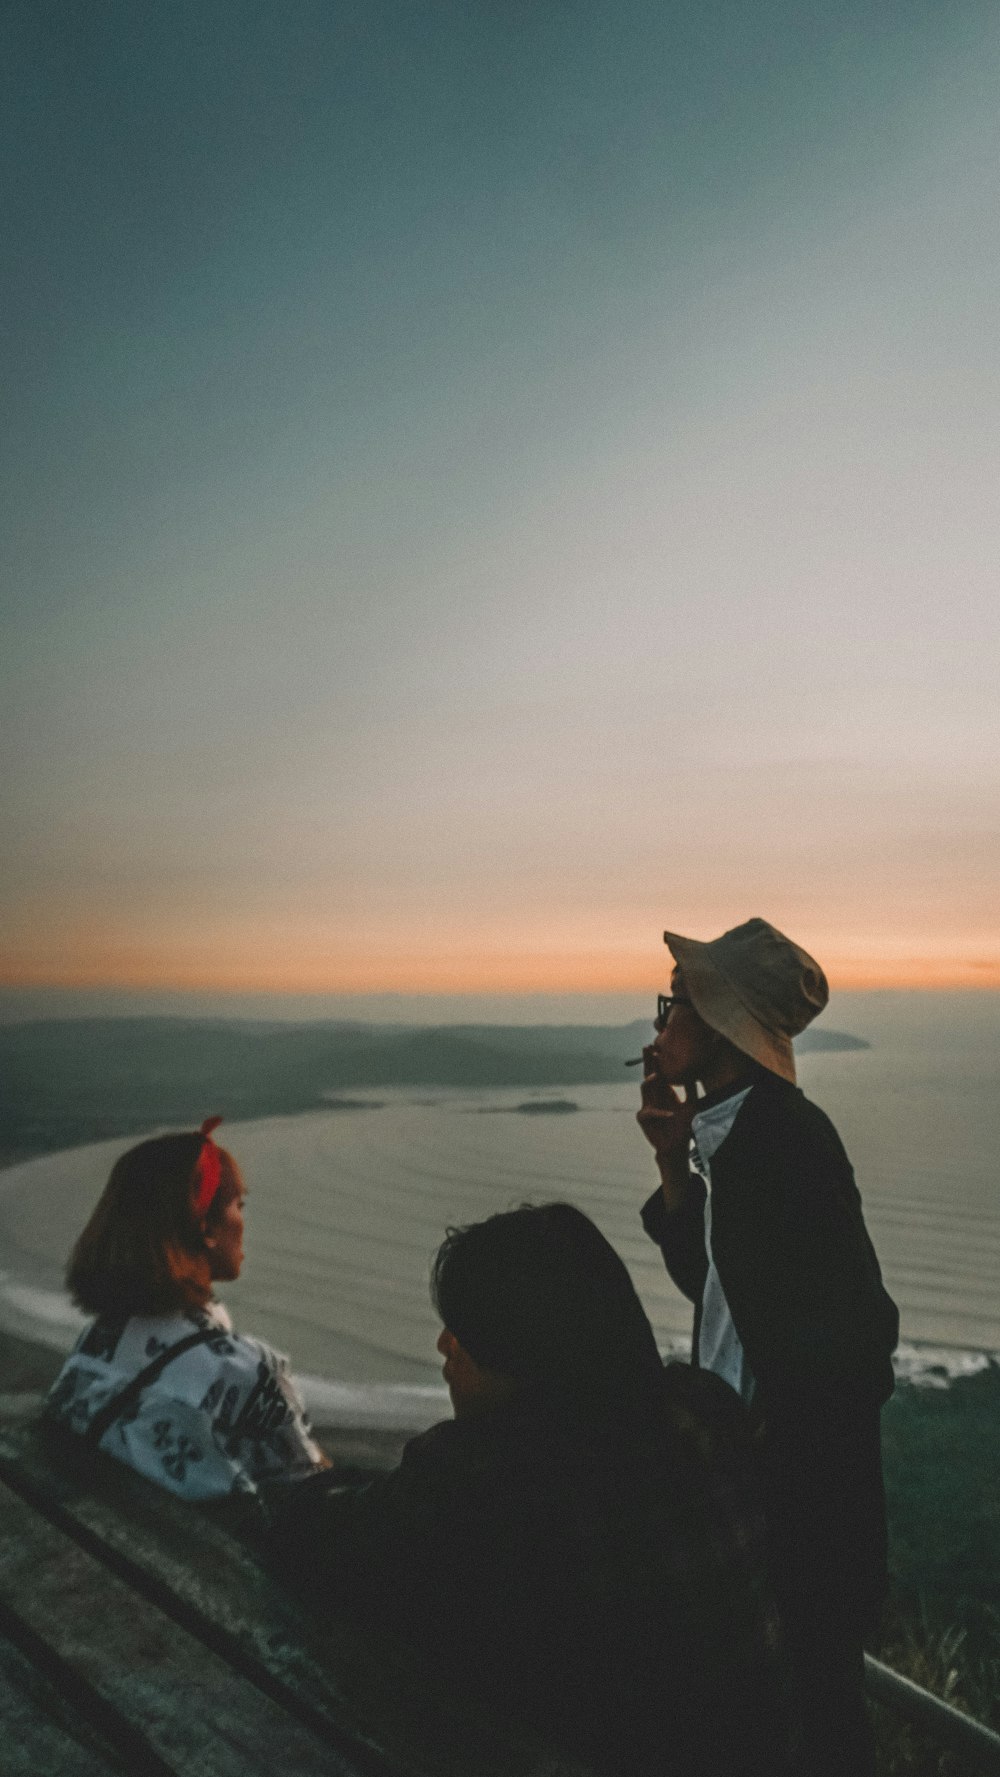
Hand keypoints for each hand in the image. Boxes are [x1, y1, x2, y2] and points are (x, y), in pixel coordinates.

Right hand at [636, 1046, 696, 1207]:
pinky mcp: (644, 1119)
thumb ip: (691, 1088)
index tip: (658, 1044)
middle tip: (648, 1048)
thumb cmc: (682, 1124)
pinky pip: (648, 1112)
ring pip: (644, 1090)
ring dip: (650, 1082)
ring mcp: (647, 1106)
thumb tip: (696, 1071)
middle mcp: (654, 1095)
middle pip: (648, 1074)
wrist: (677, 1145)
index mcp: (663, 1090)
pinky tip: (670, 1113)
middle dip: (648, 1061)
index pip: (658, 1070)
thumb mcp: (691, 1103)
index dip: (657, 1058)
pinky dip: (659, 1113)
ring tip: (656, 1076)